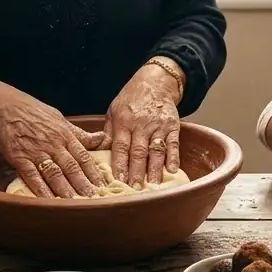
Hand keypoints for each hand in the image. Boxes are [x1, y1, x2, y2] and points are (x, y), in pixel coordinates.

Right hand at [0, 78, 106, 198]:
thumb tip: (102, 138)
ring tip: (75, 203)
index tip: (103, 185)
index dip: (94, 172)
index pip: (83, 157)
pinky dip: (40, 189)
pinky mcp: (20, 158)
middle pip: (71, 168)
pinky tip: (48, 200)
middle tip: (93, 199)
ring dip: (65, 190)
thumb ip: (80, 134)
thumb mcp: (60, 119)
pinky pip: (32, 176)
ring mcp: (36, 152)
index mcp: (65, 135)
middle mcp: (53, 145)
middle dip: (83, 185)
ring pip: (54, 174)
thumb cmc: (34, 112)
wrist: (5, 107)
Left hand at [104, 63, 182, 186]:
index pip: (120, 147)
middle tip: (135, 189)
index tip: (118, 180)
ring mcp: (158, 125)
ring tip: (153, 185)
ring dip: (155, 169)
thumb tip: (98, 152)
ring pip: (156, 150)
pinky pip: (173, 143)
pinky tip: (172, 170)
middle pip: (138, 151)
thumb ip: (108, 133)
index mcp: (123, 121)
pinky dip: (173, 157)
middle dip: (137, 172)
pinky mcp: (173, 126)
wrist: (155, 82)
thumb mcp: (114, 111)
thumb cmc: (131, 100)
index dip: (120, 164)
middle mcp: (141, 124)